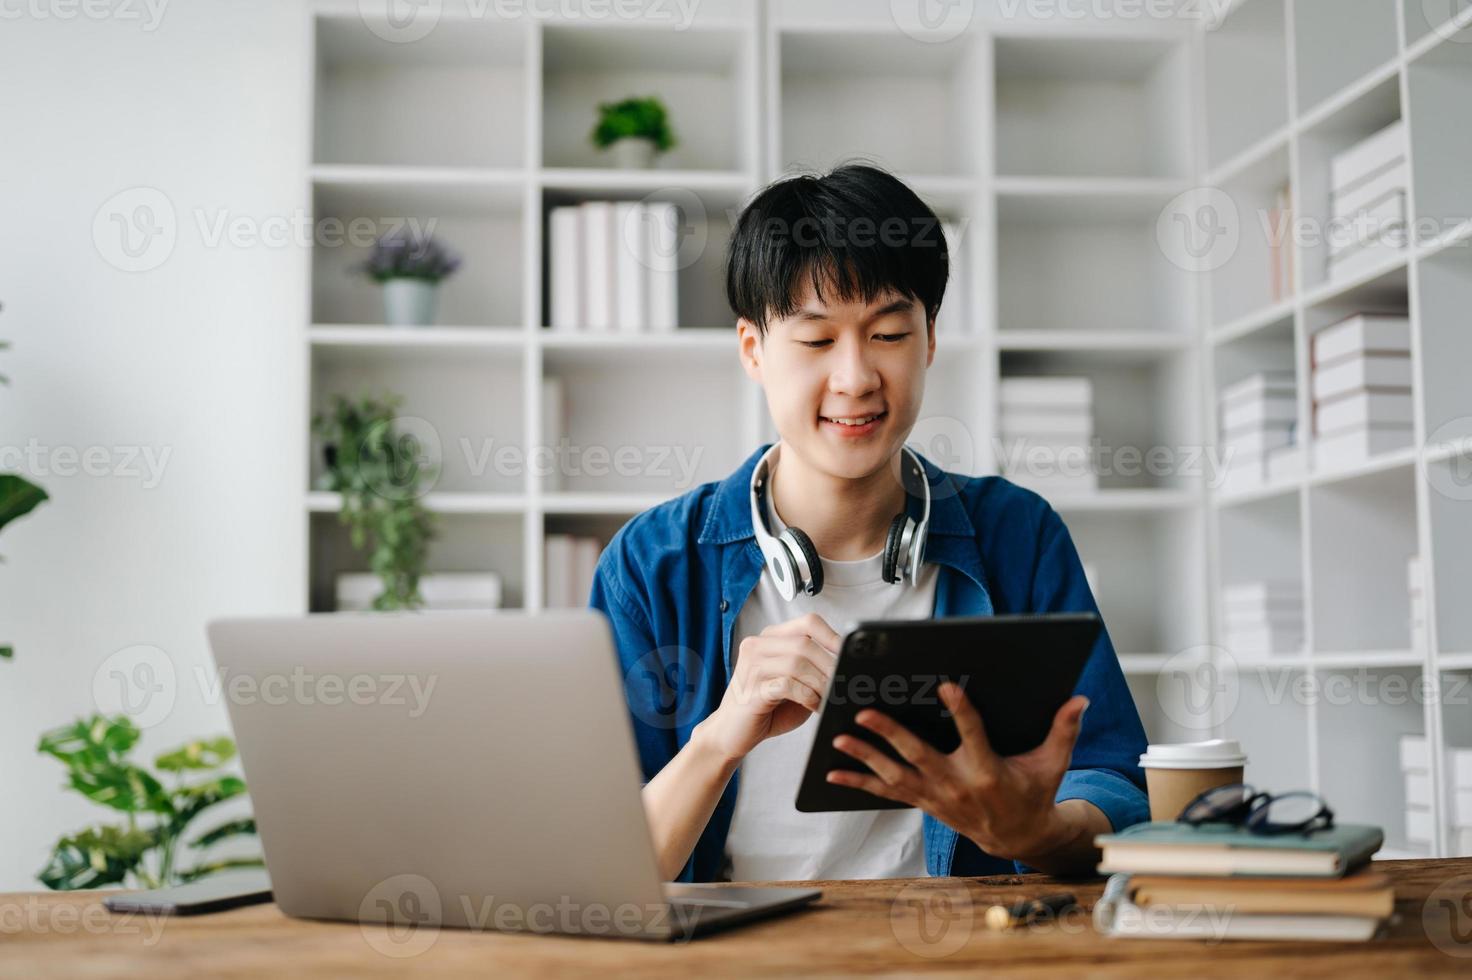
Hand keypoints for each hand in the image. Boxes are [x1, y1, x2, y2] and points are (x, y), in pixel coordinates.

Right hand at [696, 613, 840, 764]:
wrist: (731, 734)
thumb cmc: (766, 709)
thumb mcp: (796, 683)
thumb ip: (814, 670)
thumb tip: (847, 667)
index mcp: (770, 639)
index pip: (808, 623)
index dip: (833, 637)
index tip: (850, 656)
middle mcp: (758, 646)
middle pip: (805, 644)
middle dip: (830, 667)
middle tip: (844, 685)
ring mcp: (751, 666)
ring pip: (797, 662)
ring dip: (820, 684)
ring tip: (829, 699)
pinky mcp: (750, 689)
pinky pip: (786, 685)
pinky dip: (807, 696)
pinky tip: (812, 706)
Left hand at [826, 683, 1091, 864]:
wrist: (1018, 836)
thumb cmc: (1033, 792)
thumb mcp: (1053, 763)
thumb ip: (1063, 729)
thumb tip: (1079, 698)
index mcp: (988, 770)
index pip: (973, 734)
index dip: (961, 710)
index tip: (946, 686)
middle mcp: (957, 784)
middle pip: (919, 755)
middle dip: (890, 733)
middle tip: (865, 711)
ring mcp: (936, 796)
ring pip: (895, 775)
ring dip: (866, 757)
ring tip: (840, 738)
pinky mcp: (923, 802)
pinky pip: (886, 793)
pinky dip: (859, 784)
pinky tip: (833, 774)